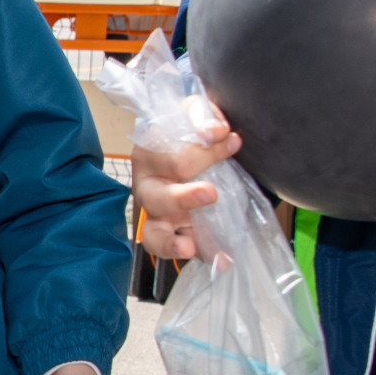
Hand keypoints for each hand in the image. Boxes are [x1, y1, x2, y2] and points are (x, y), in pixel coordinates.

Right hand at [127, 97, 242, 260]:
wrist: (193, 151)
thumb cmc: (188, 133)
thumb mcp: (193, 114)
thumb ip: (202, 115)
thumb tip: (216, 130)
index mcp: (148, 156)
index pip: (173, 158)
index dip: (204, 150)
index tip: (228, 138)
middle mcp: (147, 188)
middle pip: (159, 199)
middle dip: (183, 198)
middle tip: (211, 193)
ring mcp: (158, 217)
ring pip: (154, 235)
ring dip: (172, 243)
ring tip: (189, 248)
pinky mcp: (174, 235)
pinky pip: (180, 252)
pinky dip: (202, 257)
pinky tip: (221, 260)